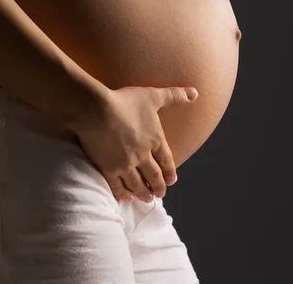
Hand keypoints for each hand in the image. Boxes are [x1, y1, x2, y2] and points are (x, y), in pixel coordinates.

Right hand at [74, 85, 198, 203]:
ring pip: (138, 184)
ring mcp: (126, 164)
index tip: (172, 181)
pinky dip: (123, 193)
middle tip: (160, 194)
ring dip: (144, 193)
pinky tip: (126, 197)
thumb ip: (175, 95)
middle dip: (158, 186)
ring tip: (148, 199)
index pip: (166, 161)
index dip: (170, 172)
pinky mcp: (108, 168)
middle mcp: (143, 155)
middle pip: (154, 176)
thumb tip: (195, 93)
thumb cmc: (125, 101)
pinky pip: (117, 186)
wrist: (97, 111)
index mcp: (155, 140)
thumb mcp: (153, 95)